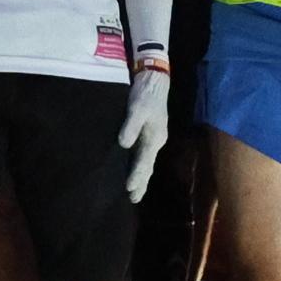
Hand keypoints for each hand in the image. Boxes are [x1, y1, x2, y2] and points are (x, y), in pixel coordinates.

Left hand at [117, 67, 170, 203]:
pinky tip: (134, 170)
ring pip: (147, 162)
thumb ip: (131, 126)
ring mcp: (154, 137)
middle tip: (133, 199)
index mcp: (154, 138)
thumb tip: (124, 144)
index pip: (144, 162)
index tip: (129, 190)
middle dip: (141, 183)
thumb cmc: (145, 94)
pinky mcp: (149, 133)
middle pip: (148, 166)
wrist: (154, 80)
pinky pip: (144, 154)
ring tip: (135, 192)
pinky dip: (140, 166)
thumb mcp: (137, 108)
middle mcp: (156, 141)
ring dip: (141, 177)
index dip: (136, 176)